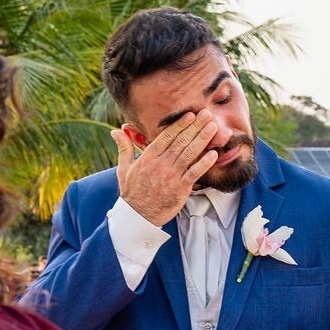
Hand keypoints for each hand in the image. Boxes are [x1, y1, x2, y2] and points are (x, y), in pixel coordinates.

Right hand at [109, 110, 219, 226]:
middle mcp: (161, 164)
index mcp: (148, 157)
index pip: (167, 136)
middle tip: (207, 114)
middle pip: (181, 141)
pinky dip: (204, 163)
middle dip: (195, 126)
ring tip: (213, 127)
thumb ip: (124, 148)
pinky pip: (194, 173)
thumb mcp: (124, 168)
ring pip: (189, 153)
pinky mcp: (180, 189)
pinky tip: (213, 154)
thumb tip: (115, 131)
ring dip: (202, 139)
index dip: (180, 124)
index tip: (190, 115)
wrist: (138, 215)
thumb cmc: (132, 191)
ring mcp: (171, 176)